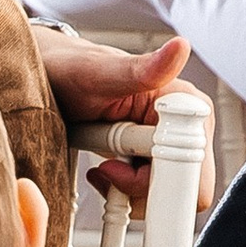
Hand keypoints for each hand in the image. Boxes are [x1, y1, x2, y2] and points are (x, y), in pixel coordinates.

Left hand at [29, 26, 194, 207]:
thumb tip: (180, 47)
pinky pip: (151, 197)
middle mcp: (187, 127)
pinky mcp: (156, 160)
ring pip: (166, 199)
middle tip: (106, 167)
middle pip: (183, 191)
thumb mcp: (100, 74)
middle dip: (139, 189)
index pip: (192, 170)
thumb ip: (142, 69)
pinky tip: (106, 172)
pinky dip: (125, 193)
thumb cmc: (73, 71)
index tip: (114, 166)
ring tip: (103, 167)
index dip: (152, 179)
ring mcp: (173, 146)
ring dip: (128, 192)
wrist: (53, 80)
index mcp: (187, 106)